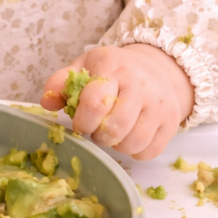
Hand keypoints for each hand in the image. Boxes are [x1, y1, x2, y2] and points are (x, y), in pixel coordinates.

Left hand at [40, 44, 194, 159]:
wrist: (156, 68)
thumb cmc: (114, 70)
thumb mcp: (85, 66)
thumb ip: (61, 82)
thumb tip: (46, 103)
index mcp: (113, 68)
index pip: (95, 103)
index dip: (82, 121)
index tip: (80, 123)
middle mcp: (140, 85)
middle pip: (114, 128)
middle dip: (98, 136)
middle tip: (96, 128)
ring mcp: (159, 105)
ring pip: (132, 143)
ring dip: (116, 145)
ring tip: (112, 131)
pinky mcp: (171, 122)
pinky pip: (149, 152)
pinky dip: (135, 151)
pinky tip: (130, 136)